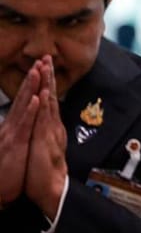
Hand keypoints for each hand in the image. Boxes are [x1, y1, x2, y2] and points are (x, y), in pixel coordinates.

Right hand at [0, 61, 41, 204]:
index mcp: (15, 128)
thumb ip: (19, 132)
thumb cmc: (6, 172)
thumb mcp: (15, 148)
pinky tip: (35, 99)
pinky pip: (23, 125)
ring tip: (38, 71)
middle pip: (24, 99)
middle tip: (41, 60)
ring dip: (31, 88)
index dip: (34, 85)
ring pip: (23, 107)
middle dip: (33, 79)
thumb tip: (26, 120)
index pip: (26, 102)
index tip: (42, 68)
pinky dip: (29, 111)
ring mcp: (12, 134)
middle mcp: (12, 127)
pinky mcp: (14, 145)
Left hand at [25, 56, 67, 218]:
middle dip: (47, 77)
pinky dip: (44, 106)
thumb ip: (46, 135)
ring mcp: (50, 132)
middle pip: (50, 97)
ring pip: (48, 104)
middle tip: (46, 57)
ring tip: (45, 68)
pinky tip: (44, 94)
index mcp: (51, 128)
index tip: (44, 66)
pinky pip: (44, 120)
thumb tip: (46, 125)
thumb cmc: (45, 172)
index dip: (46, 83)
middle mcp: (52, 127)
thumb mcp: (44, 148)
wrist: (52, 190)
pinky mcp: (45, 140)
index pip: (48, 101)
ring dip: (46, 85)